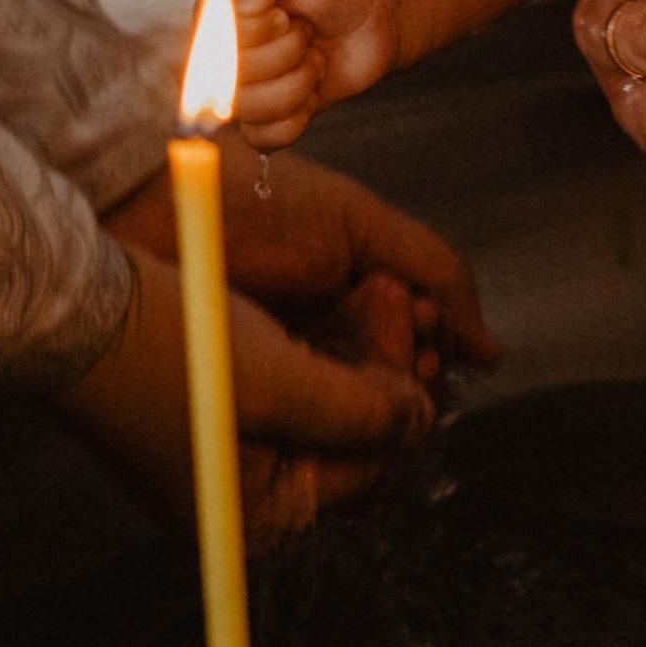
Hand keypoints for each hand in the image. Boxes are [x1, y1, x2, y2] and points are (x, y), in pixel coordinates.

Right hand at [57, 246, 429, 540]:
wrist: (73, 305)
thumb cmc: (168, 348)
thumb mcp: (282, 382)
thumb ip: (362, 412)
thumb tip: (419, 421)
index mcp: (261, 516)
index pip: (374, 474)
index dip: (408, 409)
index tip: (422, 347)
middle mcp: (249, 500)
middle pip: (357, 447)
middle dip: (389, 380)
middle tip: (407, 309)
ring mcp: (234, 459)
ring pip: (334, 411)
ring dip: (364, 356)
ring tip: (380, 293)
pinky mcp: (220, 416)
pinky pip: (299, 391)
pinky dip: (326, 351)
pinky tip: (340, 306)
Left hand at [105, 142, 498, 405]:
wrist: (156, 200)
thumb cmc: (253, 201)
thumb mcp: (360, 229)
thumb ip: (437, 274)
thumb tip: (489, 353)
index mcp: (344, 315)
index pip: (409, 373)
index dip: (425, 361)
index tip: (423, 329)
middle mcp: (311, 360)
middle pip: (384, 411)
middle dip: (404, 380)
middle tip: (402, 342)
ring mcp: (271, 390)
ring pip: (347, 433)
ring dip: (371, 398)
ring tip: (365, 349)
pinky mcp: (234, 415)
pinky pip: (297, 446)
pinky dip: (323, 420)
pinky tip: (324, 381)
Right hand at [226, 0, 399, 146]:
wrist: (375, 7)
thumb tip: (233, 8)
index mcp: (214, 16)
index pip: (213, 44)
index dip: (258, 33)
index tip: (284, 12)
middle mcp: (221, 55)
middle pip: (231, 81)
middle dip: (285, 55)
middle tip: (305, 32)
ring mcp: (246, 89)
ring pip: (250, 111)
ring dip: (296, 84)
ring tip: (313, 58)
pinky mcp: (272, 116)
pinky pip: (264, 138)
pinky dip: (295, 118)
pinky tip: (312, 91)